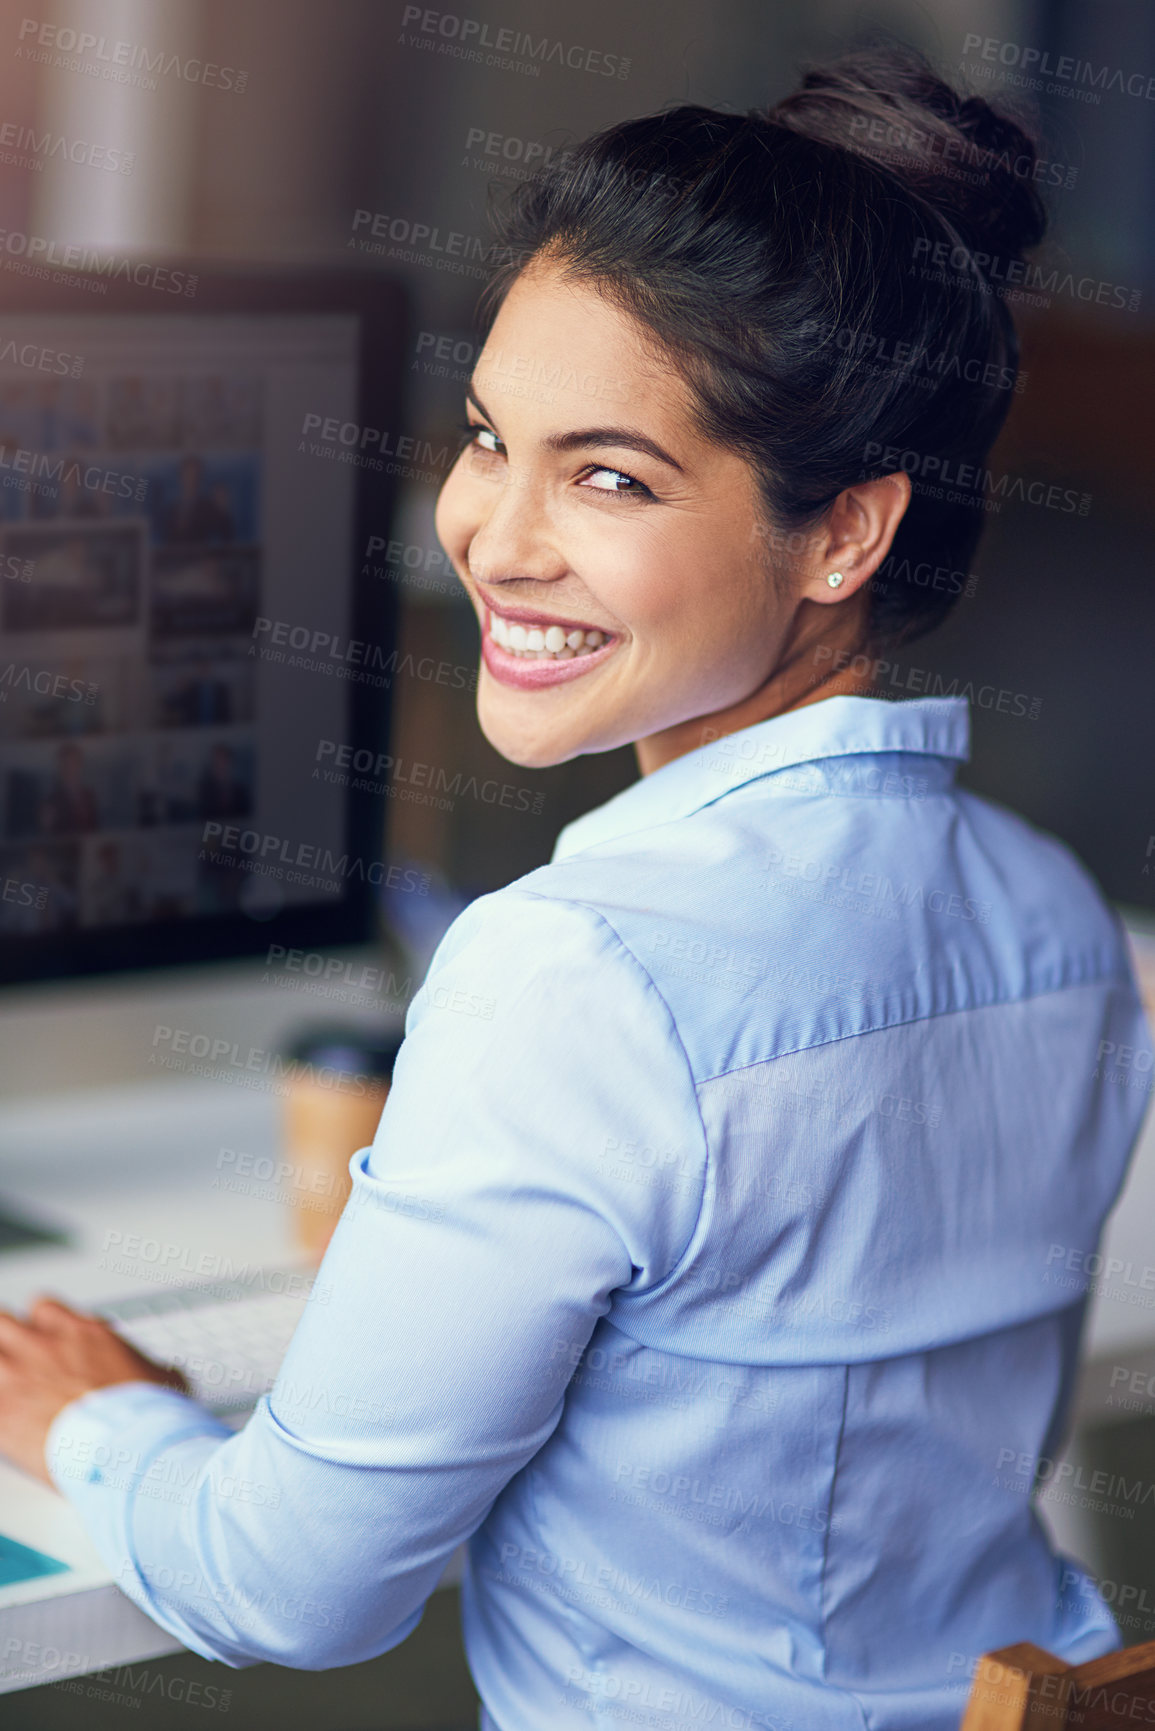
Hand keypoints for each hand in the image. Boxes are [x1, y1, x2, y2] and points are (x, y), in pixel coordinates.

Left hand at [0, 1296, 189, 1484]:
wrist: (127, 1445)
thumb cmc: (144, 1413)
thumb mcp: (161, 1380)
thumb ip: (148, 1369)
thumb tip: (165, 1375)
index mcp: (80, 1332)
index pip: (44, 1309)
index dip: (43, 1327)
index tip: (48, 1344)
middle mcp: (44, 1345)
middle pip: (4, 1322)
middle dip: (7, 1339)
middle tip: (17, 1362)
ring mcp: (17, 1376)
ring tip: (9, 1386)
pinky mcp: (2, 1411)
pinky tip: (4, 1421)